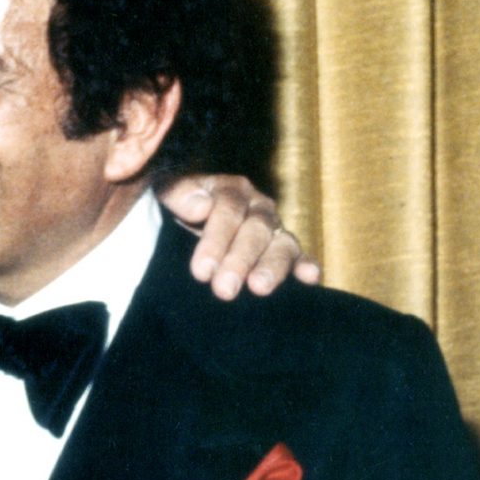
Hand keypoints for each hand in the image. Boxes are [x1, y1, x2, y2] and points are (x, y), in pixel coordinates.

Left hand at [158, 174, 321, 298]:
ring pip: (281, 245)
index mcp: (232, 190)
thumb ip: (179, 193)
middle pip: (255, 230)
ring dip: (272, 267)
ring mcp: (274, 232)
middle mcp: (258, 209)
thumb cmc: (178, 209)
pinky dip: (307, 266)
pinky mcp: (285, 254)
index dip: (216, 239)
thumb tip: (200, 206)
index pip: (229, 208)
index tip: (201, 270)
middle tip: (224, 289)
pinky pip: (300, 258)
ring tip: (259, 287)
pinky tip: (310, 277)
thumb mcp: (169, 194)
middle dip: (240, 260)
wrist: (184, 226)